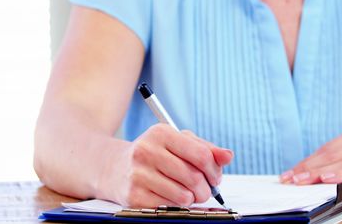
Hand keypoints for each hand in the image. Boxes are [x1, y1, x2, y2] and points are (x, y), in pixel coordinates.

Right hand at [103, 124, 232, 206]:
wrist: (113, 167)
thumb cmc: (154, 154)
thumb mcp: (177, 143)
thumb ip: (205, 148)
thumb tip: (228, 156)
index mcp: (161, 133)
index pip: (201, 155)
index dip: (214, 170)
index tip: (215, 177)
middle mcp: (147, 151)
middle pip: (194, 177)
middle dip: (205, 189)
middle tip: (203, 190)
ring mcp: (138, 174)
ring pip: (183, 196)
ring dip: (191, 200)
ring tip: (186, 194)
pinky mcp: (133, 196)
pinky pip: (169, 208)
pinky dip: (176, 207)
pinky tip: (170, 198)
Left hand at [280, 121, 341, 192]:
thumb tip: (325, 171)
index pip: (329, 147)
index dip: (308, 160)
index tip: (291, 171)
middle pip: (330, 153)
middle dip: (306, 167)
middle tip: (288, 177)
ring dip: (317, 173)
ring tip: (300, 180)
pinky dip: (341, 175)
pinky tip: (327, 179)